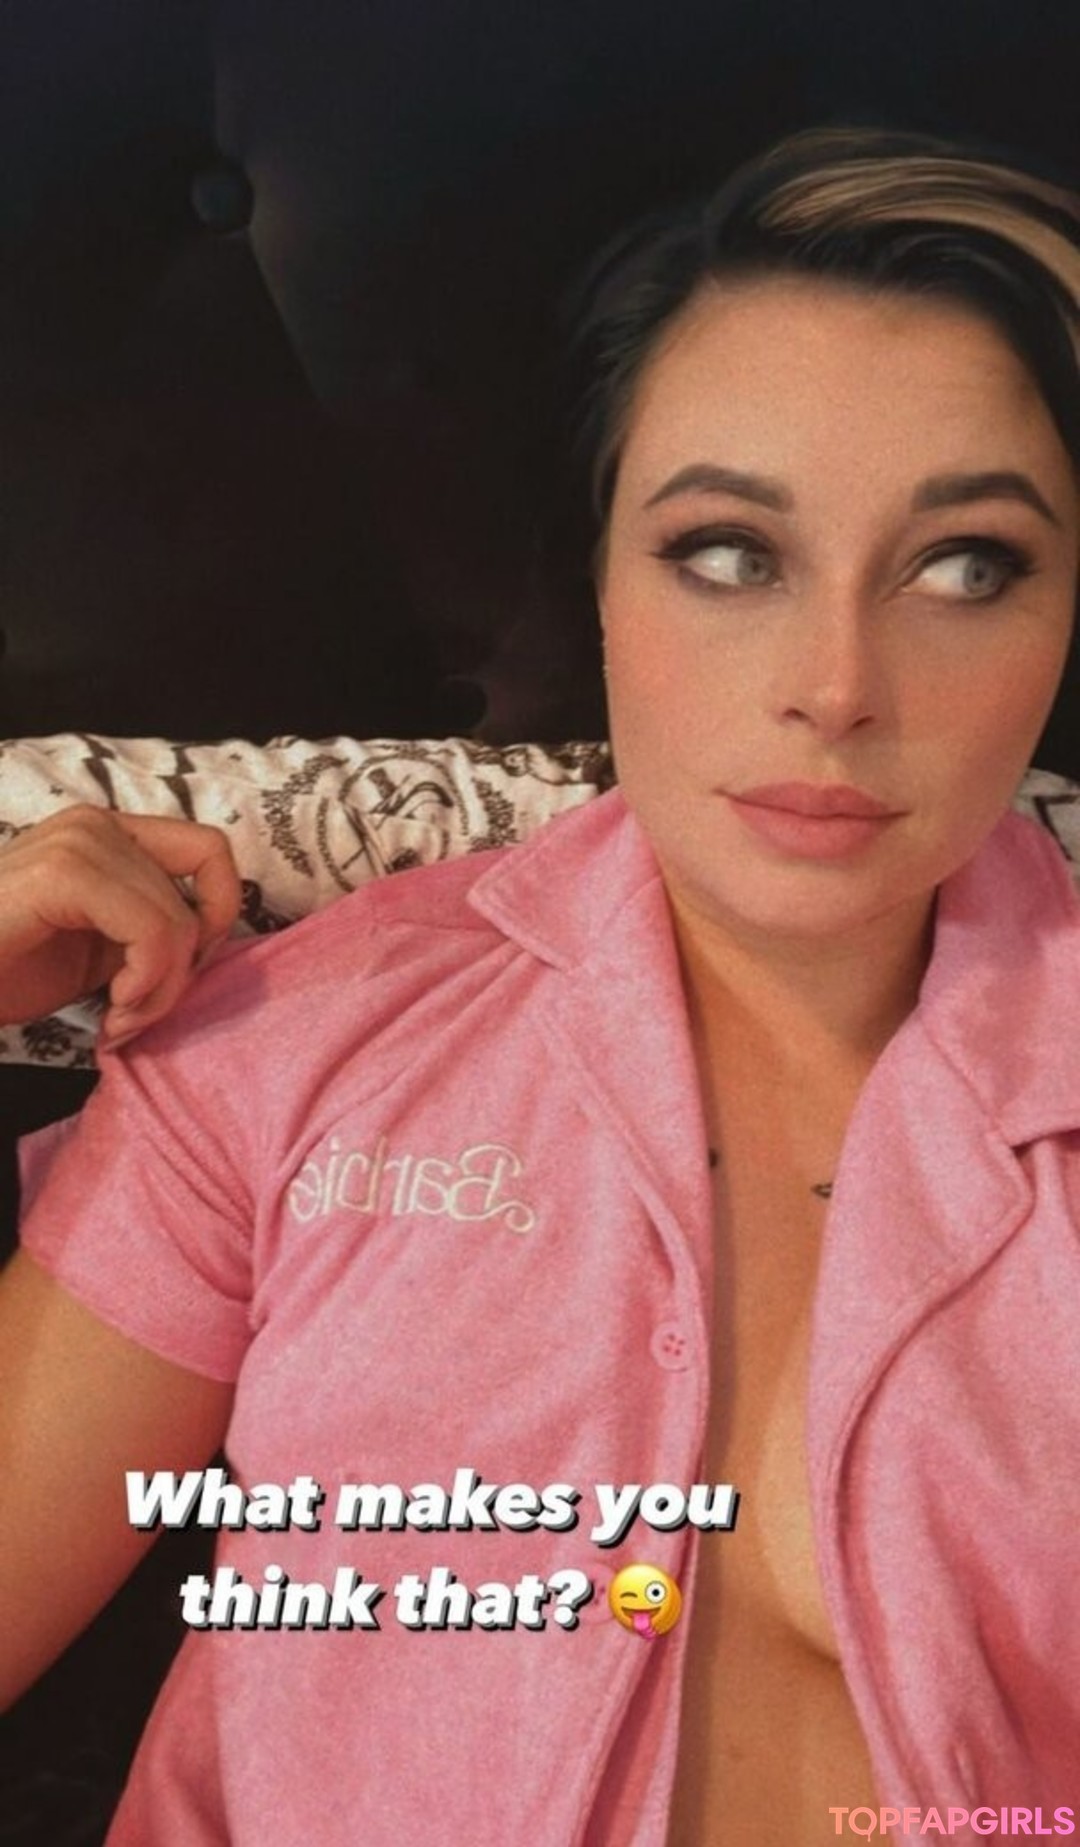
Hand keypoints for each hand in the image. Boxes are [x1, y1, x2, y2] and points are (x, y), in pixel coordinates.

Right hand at [0, 806, 242, 1040]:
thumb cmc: (2, 969)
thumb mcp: (97, 951)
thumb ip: (149, 935)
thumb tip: (211, 945)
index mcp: (109, 835)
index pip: (211, 852)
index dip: (217, 916)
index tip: (175, 974)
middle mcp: (96, 825)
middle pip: (205, 891)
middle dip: (183, 973)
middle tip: (135, 1017)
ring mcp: (78, 841)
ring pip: (180, 920)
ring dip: (160, 990)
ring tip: (117, 1022)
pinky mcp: (63, 875)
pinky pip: (152, 930)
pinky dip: (145, 984)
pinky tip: (108, 1015)